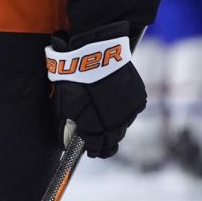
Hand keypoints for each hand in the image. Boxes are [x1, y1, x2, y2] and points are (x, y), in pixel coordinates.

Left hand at [48, 22, 145, 158]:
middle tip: (99, 139)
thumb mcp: (63, 104)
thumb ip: (69, 125)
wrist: (95, 50)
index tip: (91, 150)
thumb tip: (70, 138)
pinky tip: (116, 104)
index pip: (98, 146)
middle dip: (106, 141)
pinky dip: (125, 110)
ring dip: (116, 125)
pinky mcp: (138, 95)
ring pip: (124, 125)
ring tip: (107, 118)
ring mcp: (129, 108)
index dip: (94, 150)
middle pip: (114, 140)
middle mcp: (116, 120)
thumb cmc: (75, 76)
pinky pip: (133, 110)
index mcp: (96, 125)